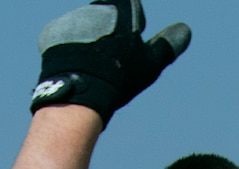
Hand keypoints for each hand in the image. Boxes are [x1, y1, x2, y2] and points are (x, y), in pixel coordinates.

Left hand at [32, 3, 190, 126]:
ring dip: (90, 47)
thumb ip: (166, 45)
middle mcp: (94, 7)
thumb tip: (186, 30)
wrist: (79, 90)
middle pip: (107, 20)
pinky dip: (72, 55)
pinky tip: (78, 73)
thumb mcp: (149, 64)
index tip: (134, 42)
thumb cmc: (120, 76)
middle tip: (113, 65)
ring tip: (94, 73)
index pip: (131, 8)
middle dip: (110, 37)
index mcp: (119, 8)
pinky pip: (65, 42)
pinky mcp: (52, 33)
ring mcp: (71, 19)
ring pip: (85, 31)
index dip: (135, 25)